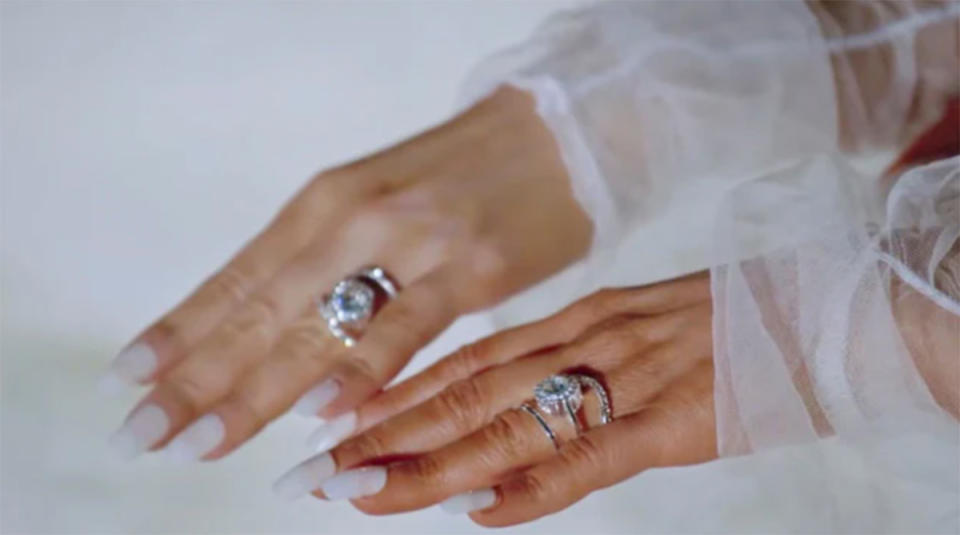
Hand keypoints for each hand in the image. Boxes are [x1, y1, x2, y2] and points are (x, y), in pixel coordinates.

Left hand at [104, 87, 592, 460]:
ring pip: (317, 327)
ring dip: (255, 391)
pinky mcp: (471, 269)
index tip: (129, 383)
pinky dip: (361, 370)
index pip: (235, 281)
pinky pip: (407, 329)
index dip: (179, 334)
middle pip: (259, 312)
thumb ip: (324, 262)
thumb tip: (268, 332)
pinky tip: (321, 412)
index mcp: (323, 206)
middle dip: (196, 379)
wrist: (555, 137)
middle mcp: (352, 222)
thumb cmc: (460, 177)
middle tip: (142, 435)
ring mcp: (411, 245)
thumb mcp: (376, 204)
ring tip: (199, 440)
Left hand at [273, 273, 716, 526]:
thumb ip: (570, 363)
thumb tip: (513, 410)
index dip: (394, 397)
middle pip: (466, 395)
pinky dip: (535, 486)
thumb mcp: (633, 327)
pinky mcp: (674, 420)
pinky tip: (481, 514)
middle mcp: (583, 343)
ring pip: (508, 425)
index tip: (331, 427)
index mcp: (573, 319)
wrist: (819, 307)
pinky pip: (594, 457)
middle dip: (383, 439)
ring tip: (359, 495)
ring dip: (430, 465)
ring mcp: (625, 380)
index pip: (464, 362)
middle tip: (311, 475)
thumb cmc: (724, 322)